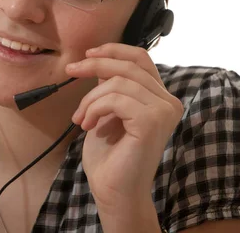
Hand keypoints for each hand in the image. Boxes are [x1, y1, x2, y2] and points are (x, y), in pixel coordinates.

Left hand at [65, 43, 183, 213]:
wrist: (113, 191)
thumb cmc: (110, 155)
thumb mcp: (108, 111)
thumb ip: (112, 87)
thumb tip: (99, 60)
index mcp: (161, 98)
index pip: (141, 59)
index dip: (114, 50)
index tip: (88, 54)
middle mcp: (169, 102)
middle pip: (129, 65)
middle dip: (94, 65)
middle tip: (70, 70)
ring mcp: (163, 111)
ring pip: (118, 82)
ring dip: (90, 98)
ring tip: (81, 118)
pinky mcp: (152, 121)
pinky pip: (115, 98)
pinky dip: (95, 108)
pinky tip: (87, 126)